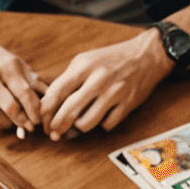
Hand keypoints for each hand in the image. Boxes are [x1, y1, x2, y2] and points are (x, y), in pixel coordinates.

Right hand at [0, 23, 47, 131]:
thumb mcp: (13, 62)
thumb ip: (32, 79)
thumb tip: (51, 95)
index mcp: (5, 66)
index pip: (25, 94)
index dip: (34, 111)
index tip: (38, 120)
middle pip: (11, 109)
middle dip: (23, 121)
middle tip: (28, 126)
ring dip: (7, 123)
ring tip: (11, 120)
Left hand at [39, 31, 170, 139]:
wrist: (147, 55)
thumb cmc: (111, 59)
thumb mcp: (86, 60)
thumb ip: (67, 79)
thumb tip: (47, 103)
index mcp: (84, 66)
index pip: (56, 92)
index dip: (46, 111)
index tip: (42, 121)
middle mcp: (98, 79)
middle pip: (68, 110)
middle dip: (56, 126)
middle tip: (53, 133)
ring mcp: (114, 93)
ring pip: (86, 123)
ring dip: (78, 128)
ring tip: (78, 123)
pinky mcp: (127, 104)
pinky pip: (106, 125)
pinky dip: (101, 125)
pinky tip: (101, 118)